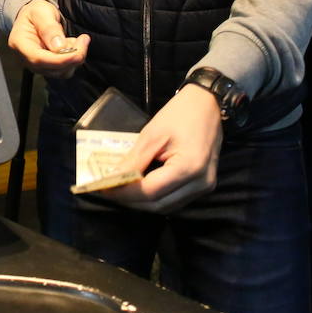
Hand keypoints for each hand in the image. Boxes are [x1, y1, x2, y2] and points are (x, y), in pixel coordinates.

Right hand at [8, 0, 89, 77]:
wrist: (33, 16)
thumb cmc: (35, 12)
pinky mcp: (47, 67)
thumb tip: (59, 47)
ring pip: (60, 72)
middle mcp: (26, 59)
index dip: (60, 60)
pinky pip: (64, 70)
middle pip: (51, 68)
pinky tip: (72, 46)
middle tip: (84, 39)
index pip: (38, 59)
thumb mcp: (41, 12)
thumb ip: (49, 28)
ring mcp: (37, 65)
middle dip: (72, 57)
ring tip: (77, 40)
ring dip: (74, 58)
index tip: (77, 53)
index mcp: (20, 44)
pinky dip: (73, 60)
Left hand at [100, 84, 222, 212]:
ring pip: (166, 207)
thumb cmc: (180, 114)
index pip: (151, 191)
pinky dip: (155, 198)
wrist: (208, 105)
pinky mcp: (202, 186)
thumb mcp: (152, 134)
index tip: (103, 188)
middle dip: (131, 201)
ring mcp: (204, 187)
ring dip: (142, 202)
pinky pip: (175, 200)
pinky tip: (140, 188)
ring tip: (121, 191)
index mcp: (189, 167)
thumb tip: (111, 178)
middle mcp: (201, 183)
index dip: (125, 193)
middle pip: (158, 205)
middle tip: (109, 191)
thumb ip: (133, 160)